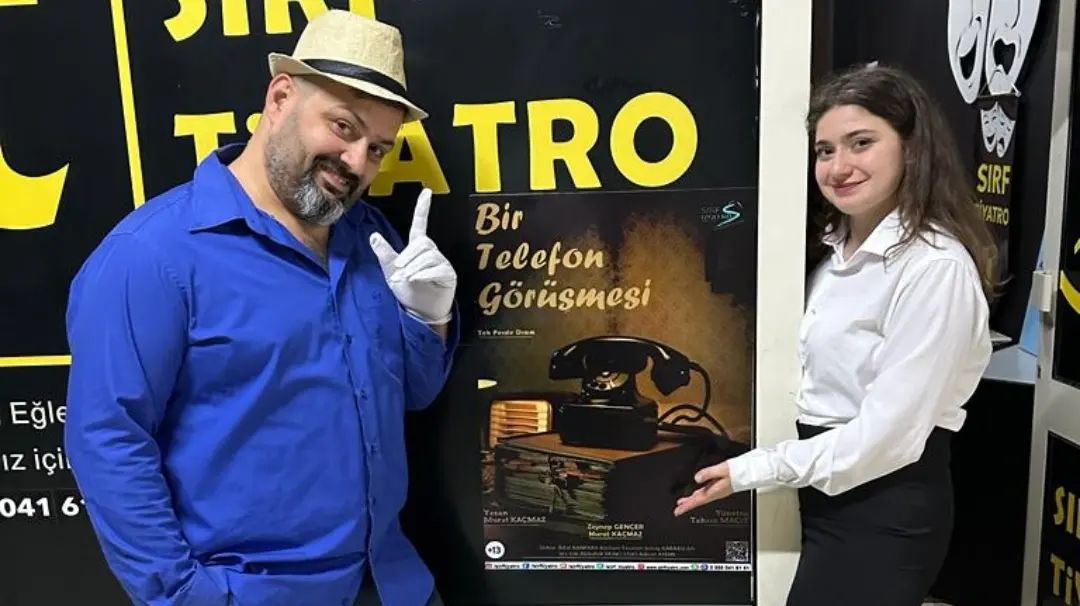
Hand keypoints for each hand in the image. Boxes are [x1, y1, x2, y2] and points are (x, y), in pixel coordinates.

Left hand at [369, 188, 456, 324]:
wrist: (419, 312)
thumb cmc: (407, 291)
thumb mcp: (390, 272)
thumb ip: (384, 254)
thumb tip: (373, 235)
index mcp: (417, 248)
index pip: (420, 224)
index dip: (423, 208)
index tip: (427, 192)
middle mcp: (431, 252)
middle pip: (422, 243)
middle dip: (408, 256)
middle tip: (398, 271)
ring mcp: (441, 263)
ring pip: (428, 256)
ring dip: (413, 267)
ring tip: (406, 278)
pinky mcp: (449, 274)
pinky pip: (437, 268)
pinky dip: (423, 274)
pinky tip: (416, 280)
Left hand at [673, 461, 733, 515]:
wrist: (750, 472)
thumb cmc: (738, 471)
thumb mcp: (721, 470)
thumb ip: (708, 473)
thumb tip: (697, 478)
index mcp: (715, 491)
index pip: (697, 500)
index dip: (687, 506)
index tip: (678, 511)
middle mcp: (716, 493)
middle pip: (698, 501)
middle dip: (687, 505)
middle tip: (678, 510)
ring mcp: (718, 490)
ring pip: (702, 497)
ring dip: (692, 500)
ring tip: (683, 502)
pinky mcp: (720, 486)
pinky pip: (706, 492)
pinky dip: (699, 494)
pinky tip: (697, 493)